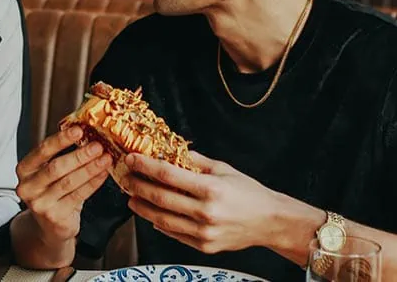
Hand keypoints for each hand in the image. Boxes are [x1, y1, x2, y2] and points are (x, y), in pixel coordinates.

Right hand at [14, 128, 112, 242]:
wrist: (50, 226)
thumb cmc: (52, 192)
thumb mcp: (49, 172)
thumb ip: (60, 154)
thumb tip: (86, 132)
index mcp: (24, 169)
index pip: (42, 150)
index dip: (61, 139)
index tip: (78, 130)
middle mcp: (28, 187)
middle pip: (56, 167)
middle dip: (79, 155)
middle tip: (97, 146)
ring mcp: (40, 204)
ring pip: (69, 182)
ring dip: (90, 168)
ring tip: (105, 158)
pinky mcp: (55, 216)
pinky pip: (78, 196)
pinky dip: (93, 183)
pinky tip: (102, 173)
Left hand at [121, 151, 278, 253]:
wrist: (270, 221)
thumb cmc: (249, 193)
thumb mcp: (224, 169)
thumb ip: (196, 161)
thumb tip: (172, 151)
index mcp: (211, 188)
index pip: (168, 175)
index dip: (145, 166)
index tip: (131, 159)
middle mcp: (206, 212)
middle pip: (161, 198)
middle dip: (138, 186)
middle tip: (126, 178)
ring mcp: (204, 232)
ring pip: (163, 220)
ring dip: (143, 208)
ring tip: (132, 198)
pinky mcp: (204, 246)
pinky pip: (175, 234)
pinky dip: (160, 224)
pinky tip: (152, 215)